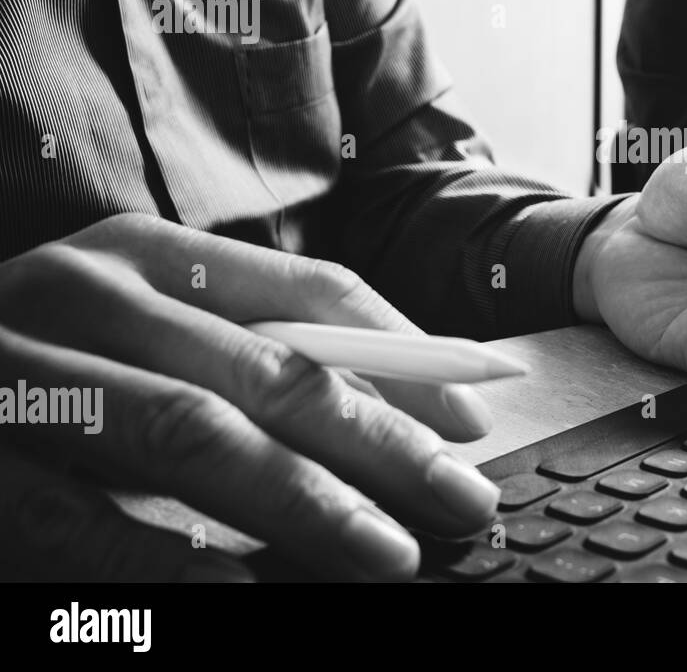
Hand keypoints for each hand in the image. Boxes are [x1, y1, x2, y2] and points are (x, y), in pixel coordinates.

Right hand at [0, 214, 499, 581]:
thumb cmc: (44, 353)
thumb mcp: (148, 326)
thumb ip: (250, 348)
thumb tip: (394, 404)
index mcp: (153, 255)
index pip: (312, 295)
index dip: (407, 354)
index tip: (477, 414)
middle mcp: (93, 296)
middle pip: (271, 369)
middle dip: (382, 441)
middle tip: (463, 499)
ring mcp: (26, 373)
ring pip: (192, 434)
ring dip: (303, 501)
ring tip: (388, 554)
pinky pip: (76, 517)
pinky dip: (164, 559)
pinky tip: (243, 594)